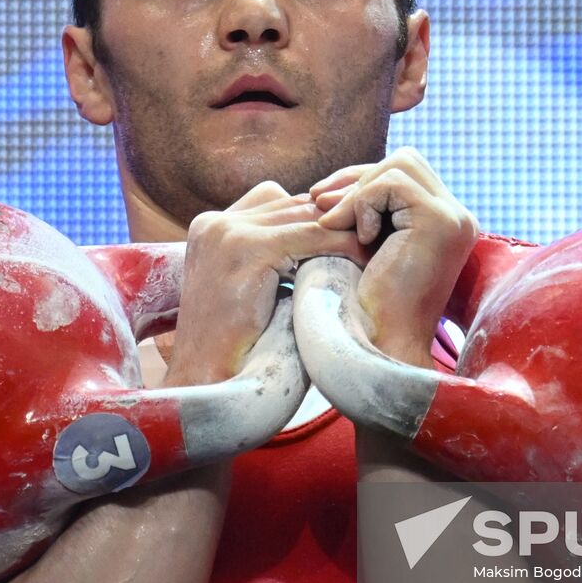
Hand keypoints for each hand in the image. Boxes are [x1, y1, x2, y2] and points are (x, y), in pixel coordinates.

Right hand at [167, 181, 369, 386]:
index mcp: (210, 227)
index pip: (276, 200)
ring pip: (305, 216)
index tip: (350, 232)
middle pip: (293, 204)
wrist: (207, 381)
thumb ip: (272, 256)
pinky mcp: (246, 250)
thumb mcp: (248, 287)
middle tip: (374, 234)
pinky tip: (362, 259)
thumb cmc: (237, 345)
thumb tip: (324, 236)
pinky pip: (311, 237)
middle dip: (335, 221)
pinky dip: (341, 245)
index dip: (315, 216)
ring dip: (343, 230)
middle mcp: (214, 223)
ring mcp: (226, 234)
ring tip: (374, 247)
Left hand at [311, 147, 477, 365]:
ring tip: (336, 226)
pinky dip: (363, 203)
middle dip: (356, 178)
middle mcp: (458, 217)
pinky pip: (392, 183)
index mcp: (444, 222)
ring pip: (399, 165)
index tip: (322, 202)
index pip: (402, 173)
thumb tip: (326, 187)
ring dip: (357, 191)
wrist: (378, 343)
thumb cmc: (363, 303)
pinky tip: (356, 238)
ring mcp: (454, 218)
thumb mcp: (362, 246)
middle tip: (321, 204)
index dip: (360, 181)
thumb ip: (362, 213)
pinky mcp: (440, 222)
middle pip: (404, 160)